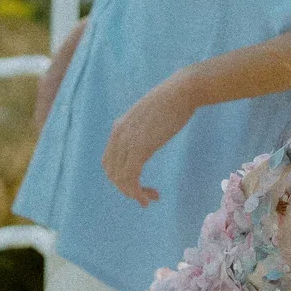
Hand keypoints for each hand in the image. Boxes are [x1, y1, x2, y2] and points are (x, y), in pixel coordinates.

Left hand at [101, 76, 198, 205]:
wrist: (182, 91)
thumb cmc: (173, 101)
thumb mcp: (150, 116)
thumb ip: (143, 128)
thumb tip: (150, 135)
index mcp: (119, 128)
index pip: (109, 161)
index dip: (119, 177)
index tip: (138, 183)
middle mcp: (118, 135)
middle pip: (112, 172)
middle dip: (126, 188)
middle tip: (145, 195)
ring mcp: (128, 141)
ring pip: (120, 178)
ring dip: (133, 194)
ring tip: (149, 199)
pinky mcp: (140, 147)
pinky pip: (131, 178)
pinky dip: (138, 192)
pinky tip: (150, 197)